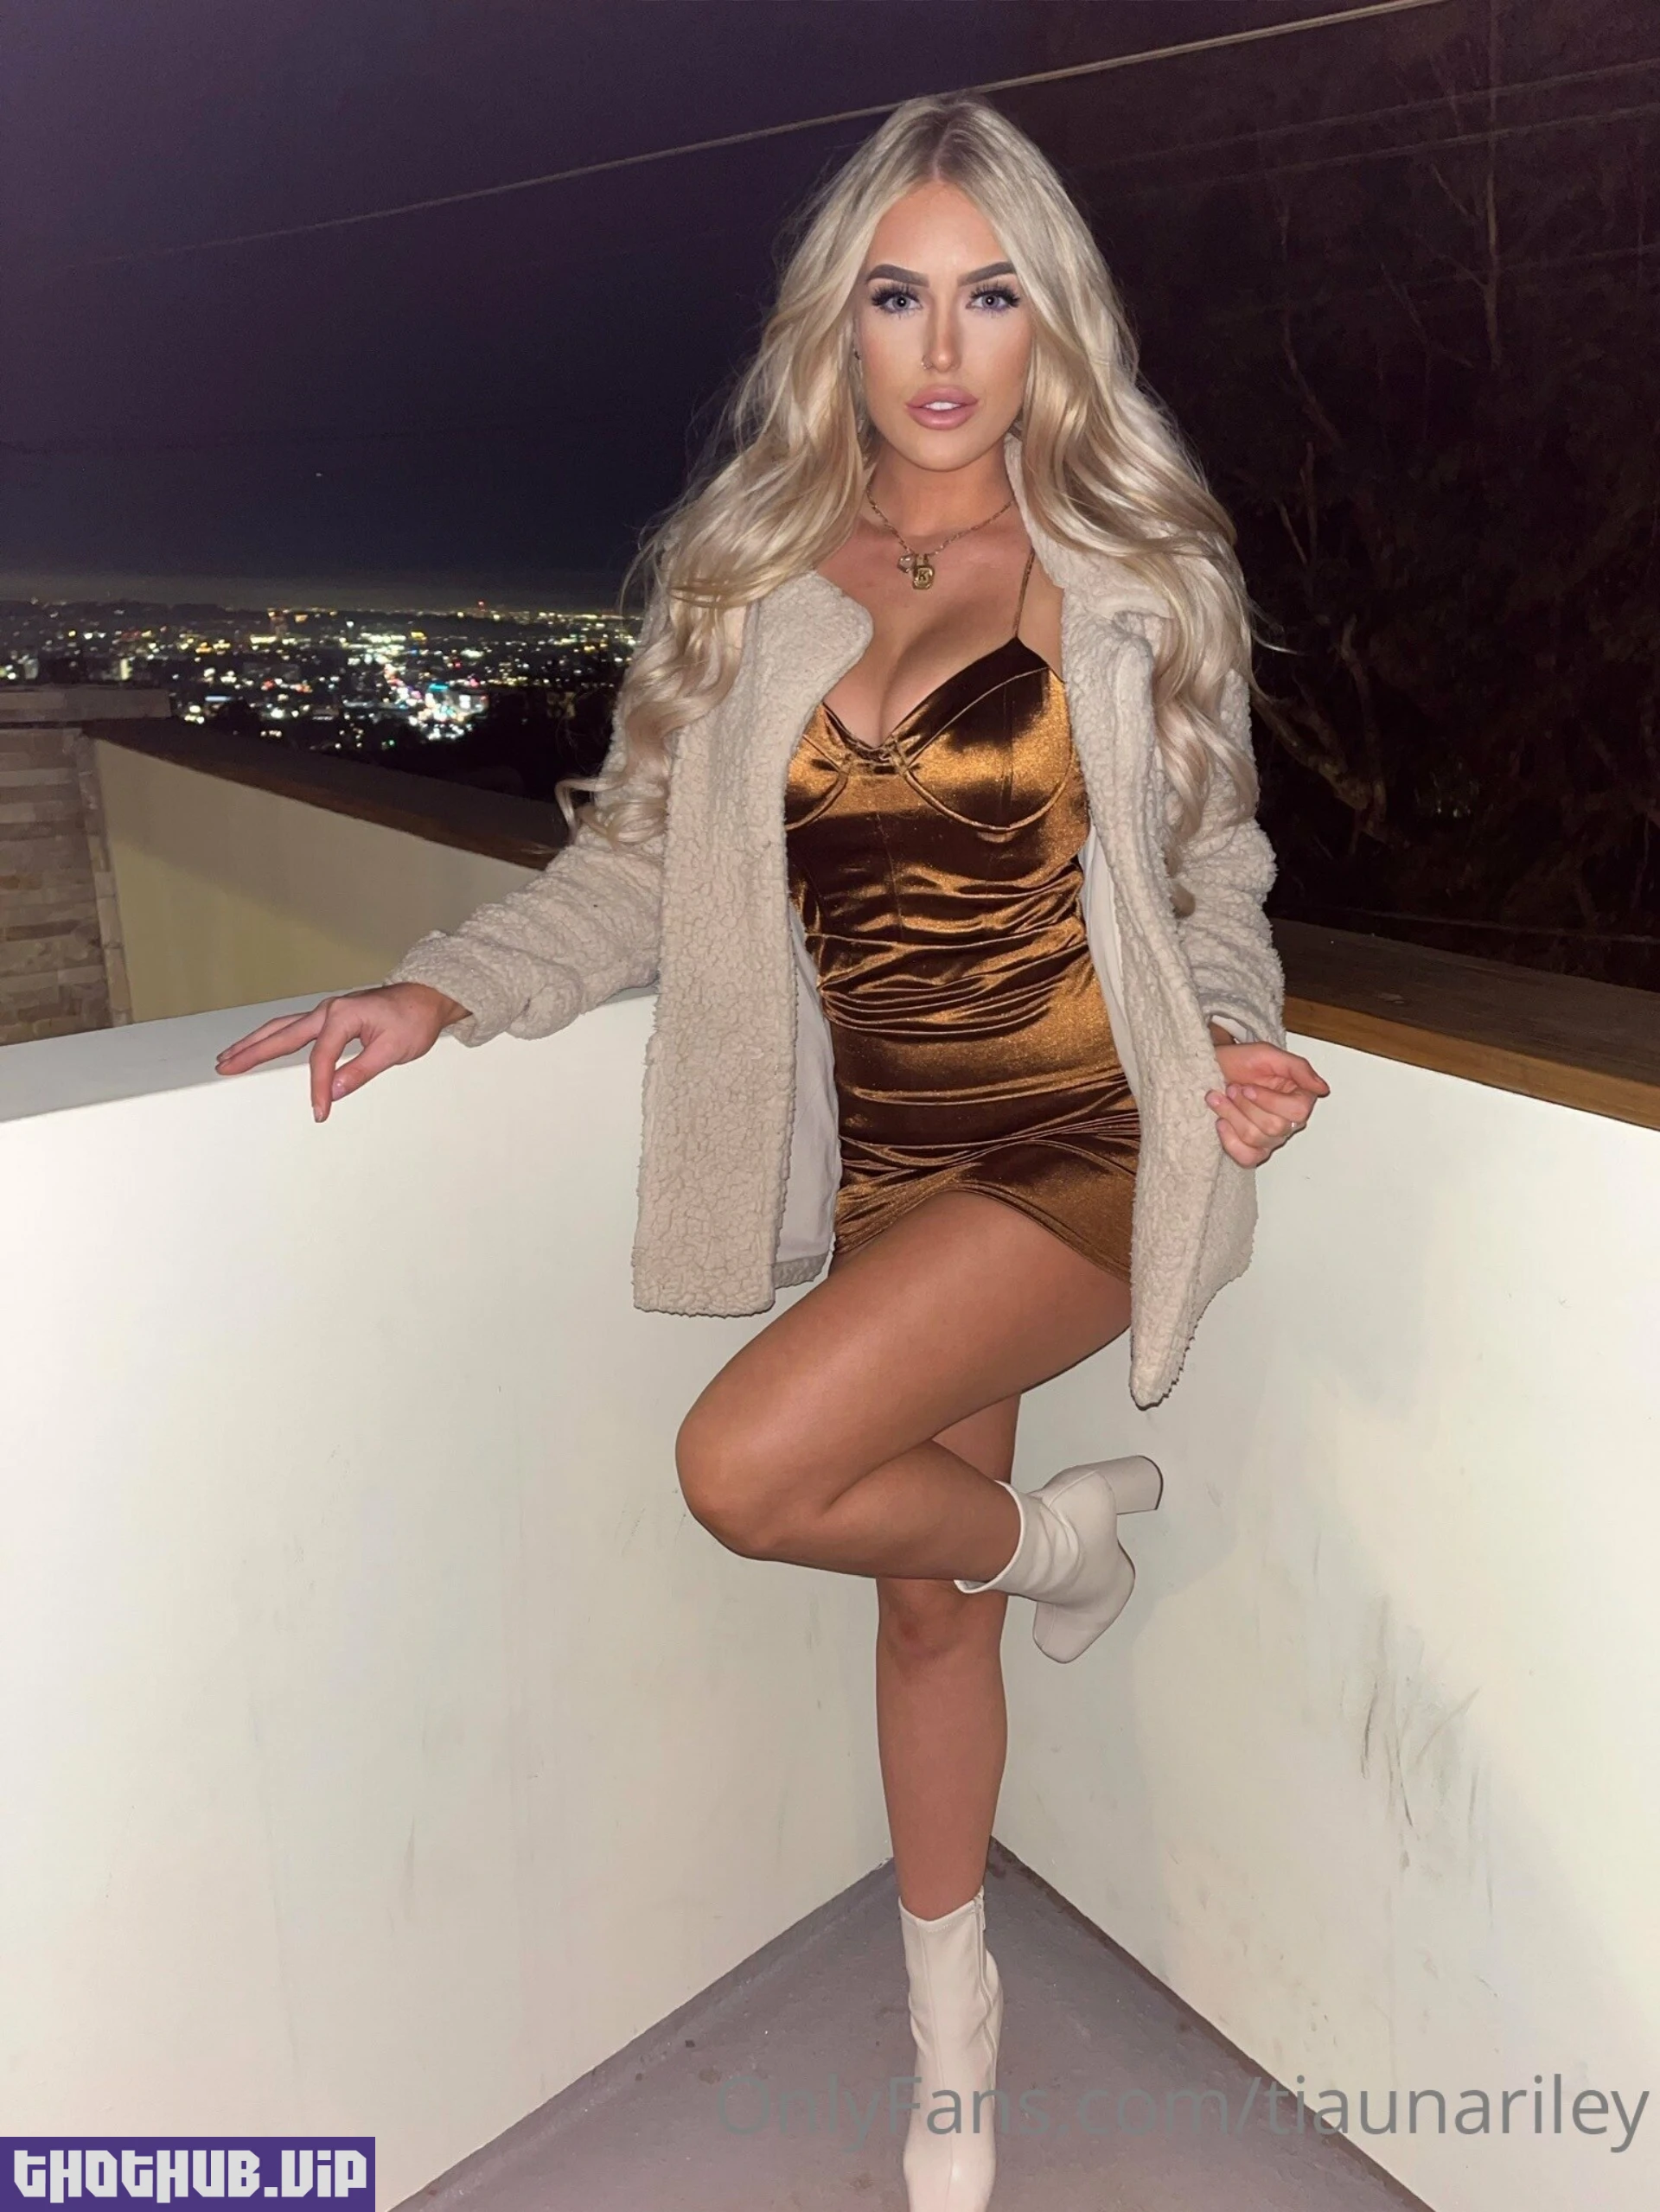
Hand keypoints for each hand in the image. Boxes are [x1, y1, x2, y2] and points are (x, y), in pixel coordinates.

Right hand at [213, 982, 471, 1121]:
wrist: (425, 999)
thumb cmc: (413, 1020)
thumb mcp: (394, 1049)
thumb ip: (362, 1070)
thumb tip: (334, 1091)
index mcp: (343, 1016)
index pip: (321, 1058)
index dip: (318, 1088)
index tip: (320, 1111)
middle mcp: (328, 1010)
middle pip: (282, 1035)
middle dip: (252, 1052)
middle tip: (225, 1067)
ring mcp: (326, 1012)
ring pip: (281, 1028)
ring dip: (255, 1043)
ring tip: (229, 1057)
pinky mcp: (328, 1017)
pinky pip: (293, 1027)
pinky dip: (272, 1037)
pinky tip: (259, 1046)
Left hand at [1204, 1038, 1328, 1167]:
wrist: (1214, 1069)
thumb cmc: (1241, 1062)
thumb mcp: (1268, 1054)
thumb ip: (1299, 1068)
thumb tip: (1322, 1088)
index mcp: (1298, 1098)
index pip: (1298, 1111)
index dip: (1269, 1101)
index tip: (1248, 1087)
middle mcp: (1288, 1121)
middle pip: (1274, 1126)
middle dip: (1245, 1105)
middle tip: (1233, 1089)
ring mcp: (1270, 1138)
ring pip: (1255, 1137)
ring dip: (1231, 1115)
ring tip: (1221, 1099)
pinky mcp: (1251, 1150)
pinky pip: (1247, 1157)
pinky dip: (1230, 1140)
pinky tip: (1221, 1122)